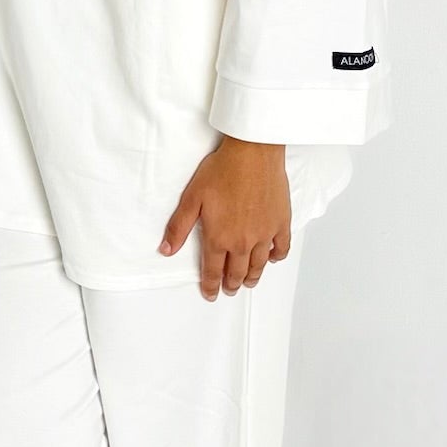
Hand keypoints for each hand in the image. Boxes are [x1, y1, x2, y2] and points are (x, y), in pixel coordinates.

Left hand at [158, 139, 291, 298]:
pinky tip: (271, 258)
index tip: (210, 293)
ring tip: (248, 282)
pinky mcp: (281, 223)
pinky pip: (280, 248)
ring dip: (252, 277)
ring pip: (258, 266)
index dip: (210, 286)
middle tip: (229, 290)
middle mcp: (243, 242)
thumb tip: (166, 249)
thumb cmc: (222, 170)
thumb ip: (179, 227)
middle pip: (237, 272)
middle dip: (231, 284)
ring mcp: (264, 234)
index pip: (213, 271)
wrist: (252, 153)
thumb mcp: (192, 198)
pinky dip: (275, 257)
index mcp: (219, 237)